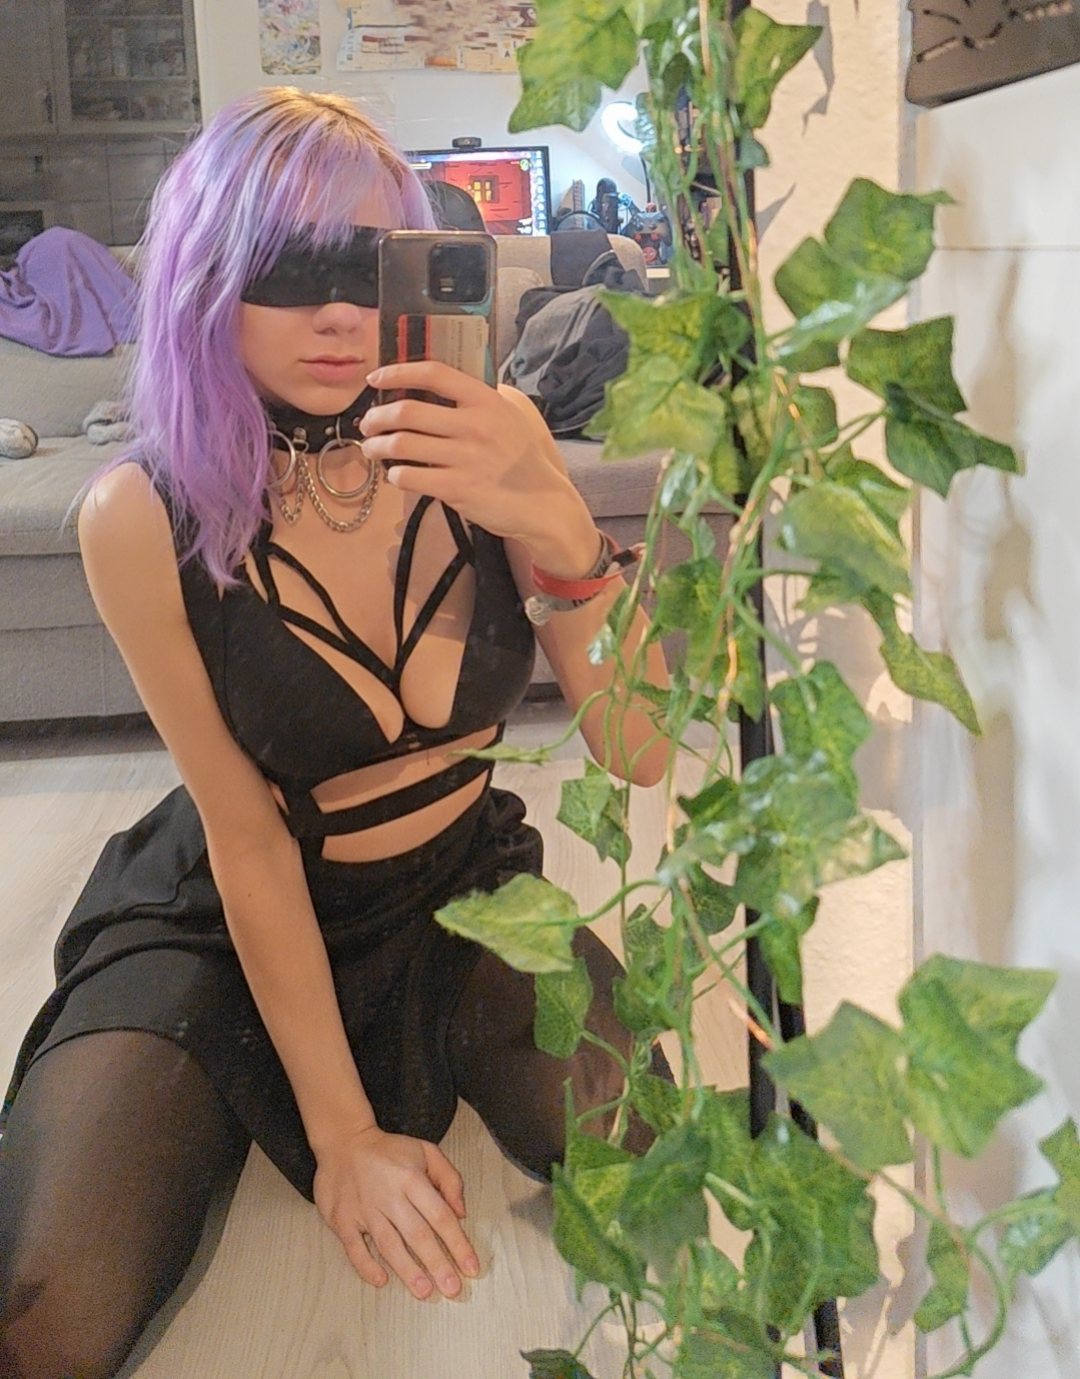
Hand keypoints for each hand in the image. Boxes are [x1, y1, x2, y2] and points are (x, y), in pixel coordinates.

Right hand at [312, 1124, 479, 1298]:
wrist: (343, 1141)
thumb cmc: (389, 1151)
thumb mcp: (426, 1151)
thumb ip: (449, 1179)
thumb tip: (461, 1214)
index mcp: (412, 1178)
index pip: (441, 1216)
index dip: (458, 1244)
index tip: (471, 1268)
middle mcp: (390, 1195)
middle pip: (417, 1234)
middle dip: (437, 1264)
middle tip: (452, 1289)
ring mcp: (364, 1208)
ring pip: (389, 1244)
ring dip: (407, 1270)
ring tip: (424, 1291)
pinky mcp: (342, 1218)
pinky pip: (354, 1247)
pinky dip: (366, 1266)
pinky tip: (381, 1281)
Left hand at [360, 361, 585, 550]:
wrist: (543, 505)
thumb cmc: (524, 461)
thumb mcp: (512, 417)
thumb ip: (481, 399)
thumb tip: (442, 385)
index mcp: (485, 401)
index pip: (433, 373)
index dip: (397, 372)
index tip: (376, 379)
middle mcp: (474, 424)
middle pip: (407, 411)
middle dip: (377, 417)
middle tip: (368, 424)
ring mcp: (465, 457)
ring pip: (402, 445)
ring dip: (377, 446)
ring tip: (371, 449)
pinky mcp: (457, 488)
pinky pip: (410, 477)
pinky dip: (395, 475)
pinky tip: (395, 475)